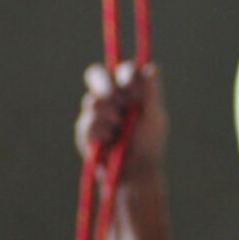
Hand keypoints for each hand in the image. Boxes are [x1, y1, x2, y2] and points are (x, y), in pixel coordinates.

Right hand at [75, 60, 168, 182]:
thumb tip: (151, 67)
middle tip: (111, 94)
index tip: (129, 82)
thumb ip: (151, 92)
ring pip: (92, 100)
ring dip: (108, 116)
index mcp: (130, 91)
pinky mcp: (84, 130)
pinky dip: (100, 132)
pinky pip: (87, 122)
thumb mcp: (154, 117)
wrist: (135, 172)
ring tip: (118, 130)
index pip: (122, 70)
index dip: (124, 72)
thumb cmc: (149, 144)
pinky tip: (108, 141)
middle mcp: (111, 98)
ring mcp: (96, 112)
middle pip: (96, 74)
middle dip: (103, 83)